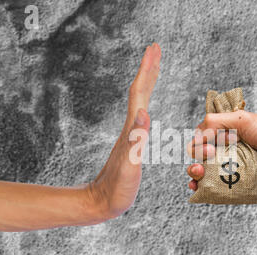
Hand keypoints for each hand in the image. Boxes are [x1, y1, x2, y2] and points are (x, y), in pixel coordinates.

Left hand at [85, 43, 160, 218]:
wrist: (100, 202)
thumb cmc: (116, 190)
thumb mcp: (129, 167)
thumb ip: (136, 141)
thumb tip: (144, 112)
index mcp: (131, 130)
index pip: (140, 93)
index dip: (147, 71)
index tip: (154, 49)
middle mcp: (130, 128)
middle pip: (140, 92)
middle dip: (148, 69)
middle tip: (156, 49)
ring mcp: (130, 134)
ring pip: (140, 102)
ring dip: (147, 83)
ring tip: (154, 70)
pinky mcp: (132, 143)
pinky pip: (141, 115)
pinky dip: (147, 102)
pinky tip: (148, 105)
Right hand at [187, 111, 256, 189]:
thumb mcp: (242, 119)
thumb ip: (215, 122)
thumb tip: (196, 137)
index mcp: (225, 133)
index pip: (199, 138)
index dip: (199, 142)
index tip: (211, 145)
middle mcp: (225, 150)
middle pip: (198, 156)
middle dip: (196, 157)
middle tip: (209, 156)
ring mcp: (230, 168)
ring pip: (203, 173)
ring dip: (195, 174)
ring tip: (199, 174)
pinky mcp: (236, 184)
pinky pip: (216, 189)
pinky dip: (203, 190)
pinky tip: (198, 189)